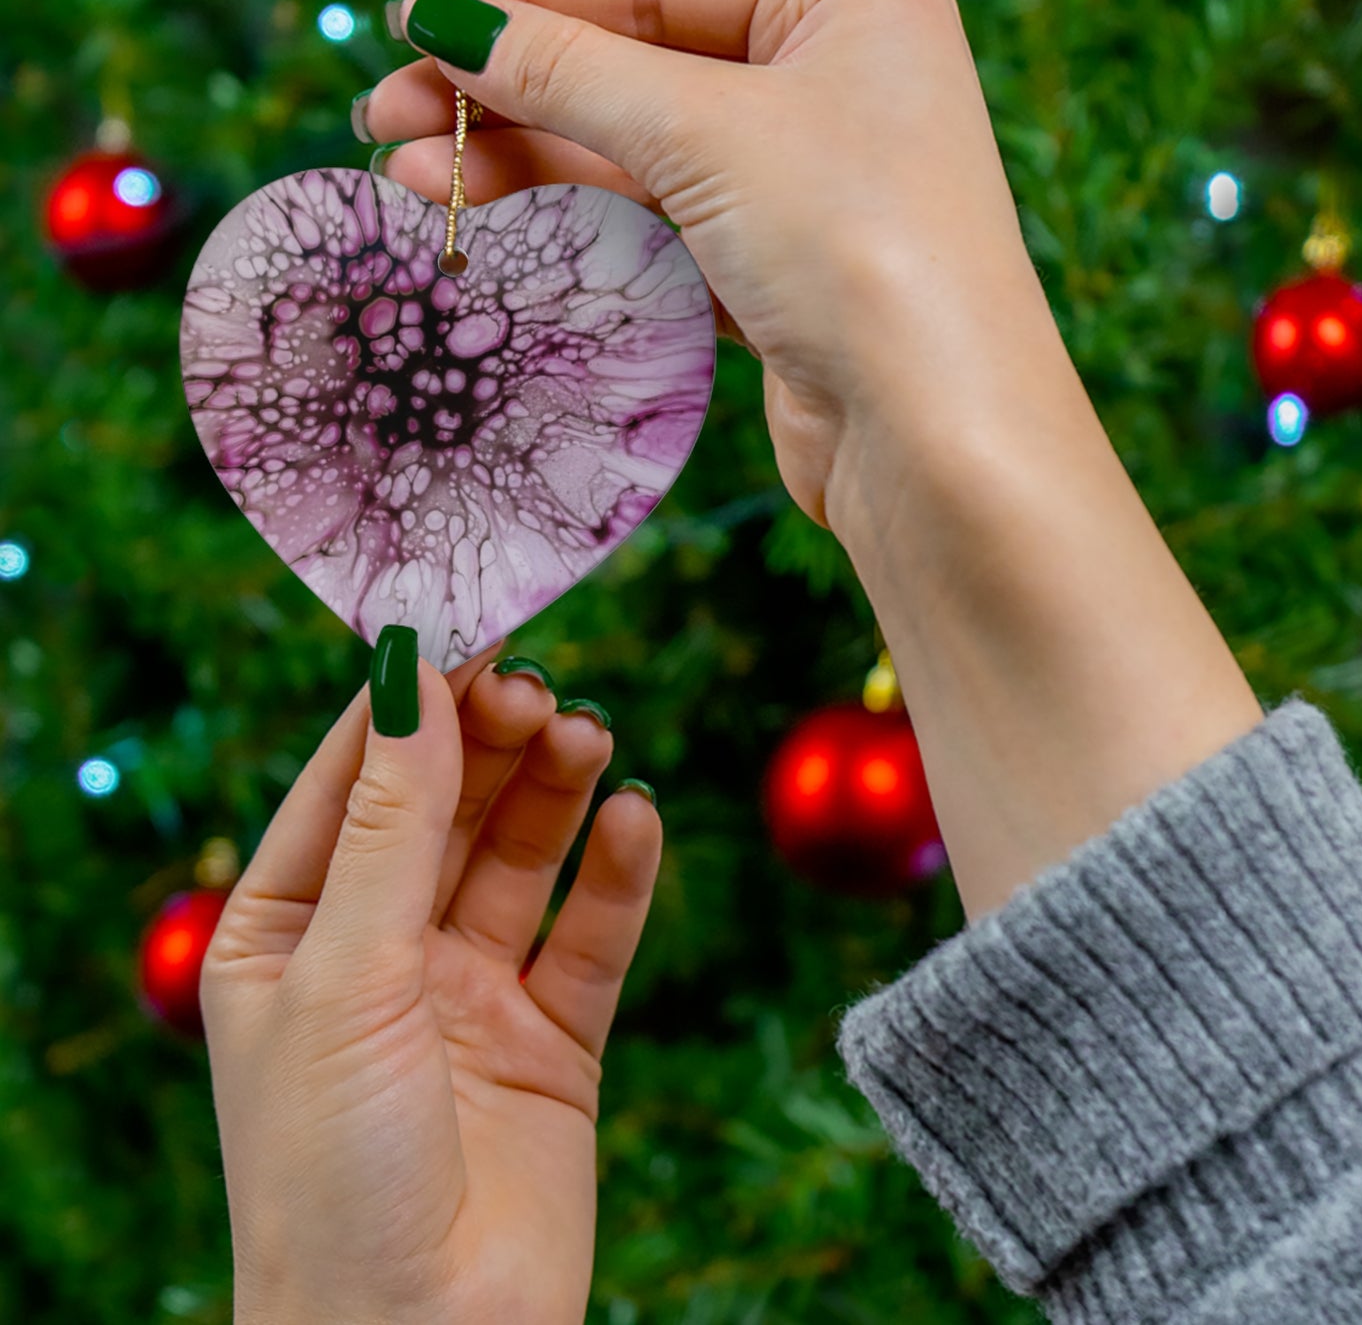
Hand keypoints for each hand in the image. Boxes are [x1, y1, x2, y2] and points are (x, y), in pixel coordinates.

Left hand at [201, 638, 660, 1324]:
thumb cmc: (331, 1172)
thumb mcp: (345, 974)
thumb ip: (391, 824)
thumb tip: (410, 675)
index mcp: (288, 934)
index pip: (351, 784)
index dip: (407, 705)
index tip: (466, 626)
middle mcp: (380, 953)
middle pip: (446, 809)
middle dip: (490, 742)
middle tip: (540, 688)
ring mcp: (469, 994)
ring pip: (521, 858)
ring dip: (556, 791)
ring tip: (589, 737)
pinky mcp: (552, 1039)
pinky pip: (591, 935)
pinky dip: (617, 874)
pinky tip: (636, 818)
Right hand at [360, 0, 1053, 533]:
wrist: (937, 440)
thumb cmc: (857, 249)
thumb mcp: (705, 132)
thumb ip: (570, 71)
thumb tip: (446, 20)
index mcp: (847, 1)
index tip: (414, 20)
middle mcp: (834, 81)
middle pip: (637, 65)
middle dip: (509, 91)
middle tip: (386, 117)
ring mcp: (808, 182)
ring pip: (640, 151)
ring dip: (528, 161)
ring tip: (412, 177)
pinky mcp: (781, 272)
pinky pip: (662, 224)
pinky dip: (582, 221)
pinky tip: (497, 222)